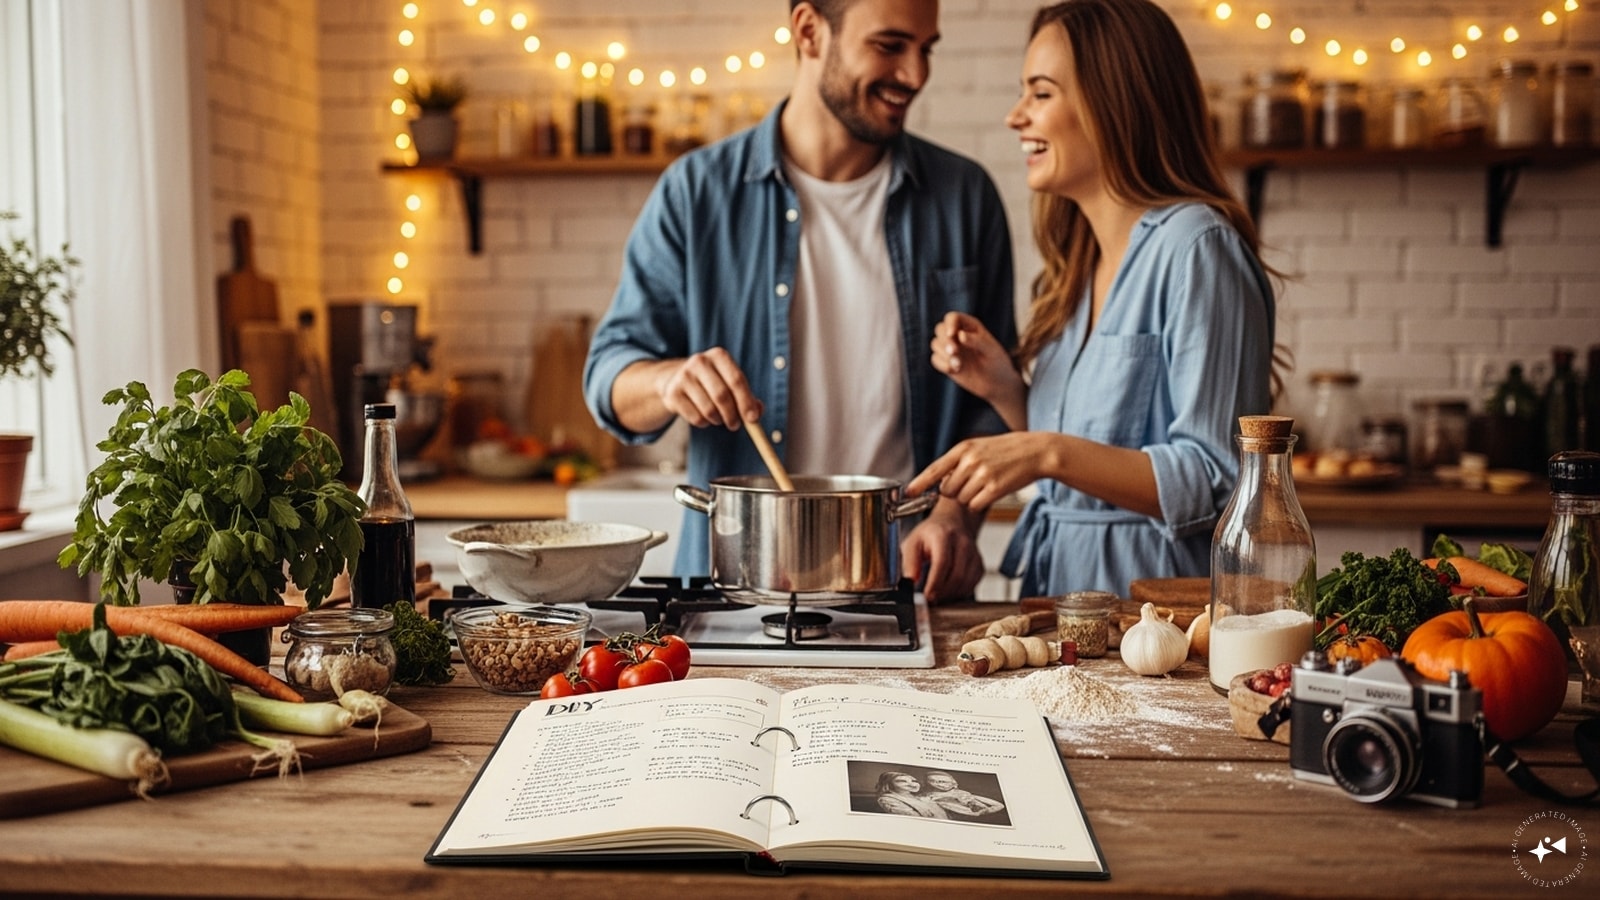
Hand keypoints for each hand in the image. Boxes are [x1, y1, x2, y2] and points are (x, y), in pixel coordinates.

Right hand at [654, 347, 761, 429]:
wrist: (677, 380)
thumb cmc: (713, 383)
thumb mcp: (731, 383)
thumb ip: (748, 397)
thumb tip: (757, 412)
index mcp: (719, 355)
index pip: (737, 380)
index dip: (746, 401)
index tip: (753, 419)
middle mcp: (700, 361)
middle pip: (722, 396)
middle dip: (732, 415)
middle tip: (735, 425)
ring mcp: (683, 376)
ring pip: (709, 410)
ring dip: (718, 420)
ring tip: (718, 417)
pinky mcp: (673, 393)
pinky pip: (696, 417)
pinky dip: (704, 423)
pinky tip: (703, 416)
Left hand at [900, 500, 984, 602]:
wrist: (952, 522)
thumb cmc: (931, 534)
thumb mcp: (913, 542)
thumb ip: (910, 562)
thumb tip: (910, 581)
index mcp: (943, 535)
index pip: (943, 563)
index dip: (935, 583)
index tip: (926, 596)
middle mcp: (962, 543)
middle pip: (957, 576)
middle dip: (942, 592)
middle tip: (930, 599)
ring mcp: (974, 554)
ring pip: (966, 583)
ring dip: (950, 594)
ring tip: (937, 594)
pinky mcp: (979, 564)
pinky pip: (972, 585)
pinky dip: (959, 592)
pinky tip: (948, 590)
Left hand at [907, 432, 1047, 511]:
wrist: (1036, 451)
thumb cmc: (1006, 450)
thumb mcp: (979, 447)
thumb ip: (959, 462)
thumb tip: (940, 483)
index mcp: (963, 449)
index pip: (934, 469)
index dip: (919, 483)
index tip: (907, 493)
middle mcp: (970, 461)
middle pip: (947, 490)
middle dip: (955, 492)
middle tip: (971, 483)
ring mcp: (983, 475)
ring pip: (961, 499)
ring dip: (970, 497)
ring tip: (986, 483)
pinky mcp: (995, 488)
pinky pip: (975, 505)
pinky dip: (980, 503)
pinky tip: (992, 490)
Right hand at [929, 312, 1022, 410]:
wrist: (996, 384)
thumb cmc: (997, 363)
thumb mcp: (991, 351)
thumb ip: (977, 341)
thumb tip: (960, 335)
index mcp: (970, 326)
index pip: (952, 317)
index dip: (950, 324)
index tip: (952, 335)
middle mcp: (958, 335)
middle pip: (940, 329)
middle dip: (945, 340)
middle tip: (954, 352)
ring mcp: (951, 348)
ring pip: (935, 343)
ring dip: (944, 354)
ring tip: (958, 365)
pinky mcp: (946, 362)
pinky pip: (935, 359)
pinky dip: (942, 364)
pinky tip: (954, 370)